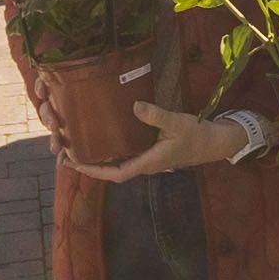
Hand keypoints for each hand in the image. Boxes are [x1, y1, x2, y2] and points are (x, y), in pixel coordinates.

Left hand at [69, 100, 246, 182]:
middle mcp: (144, 164)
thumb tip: (134, 106)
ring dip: (97, 159)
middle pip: (111, 171)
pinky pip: (124, 155)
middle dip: (89, 166)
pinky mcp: (149, 152)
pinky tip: (100, 139)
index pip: (117, 173)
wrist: (212, 142)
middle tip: (65, 154)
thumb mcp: (177, 123)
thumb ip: (156, 116)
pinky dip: (110, 151)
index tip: (75, 164)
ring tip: (76, 146)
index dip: (95, 172)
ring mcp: (146, 160)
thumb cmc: (195, 135)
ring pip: (117, 164)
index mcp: (148, 162)